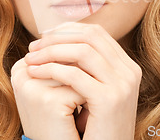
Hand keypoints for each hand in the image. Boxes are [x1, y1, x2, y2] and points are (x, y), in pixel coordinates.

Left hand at [24, 22, 142, 139]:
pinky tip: (35, 73)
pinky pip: (75, 75)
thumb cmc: (97, 130)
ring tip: (30, 58)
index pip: (96, 34)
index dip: (68, 30)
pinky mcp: (109, 99)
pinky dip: (51, 70)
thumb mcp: (98, 93)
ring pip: (82, 52)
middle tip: (33, 45)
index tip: (45, 37)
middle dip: (57, 37)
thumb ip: (89, 70)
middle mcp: (129, 72)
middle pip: (90, 37)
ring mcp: (122, 85)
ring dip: (51, 51)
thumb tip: (61, 42)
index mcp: (127, 67)